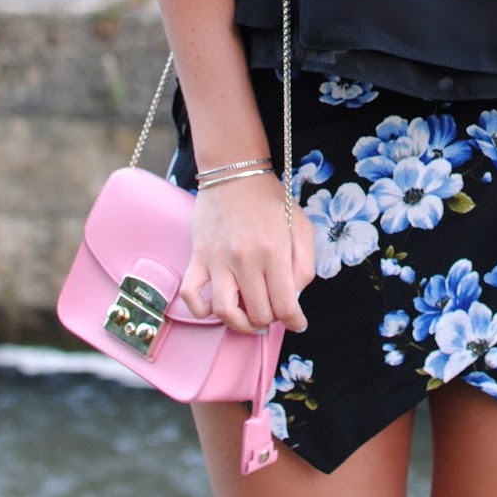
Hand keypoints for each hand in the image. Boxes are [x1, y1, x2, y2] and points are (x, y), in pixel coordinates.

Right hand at [180, 172, 315, 335]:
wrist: (235, 171)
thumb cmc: (271, 199)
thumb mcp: (301, 225)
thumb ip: (305, 263)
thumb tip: (295, 294)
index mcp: (275, 252)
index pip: (285, 306)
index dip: (295, 321)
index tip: (298, 323)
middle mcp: (245, 260)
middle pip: (258, 313)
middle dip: (270, 320)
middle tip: (274, 311)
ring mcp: (218, 261)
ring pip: (225, 312)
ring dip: (240, 324)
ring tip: (249, 318)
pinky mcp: (198, 257)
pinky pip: (192, 295)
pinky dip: (200, 311)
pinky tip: (215, 308)